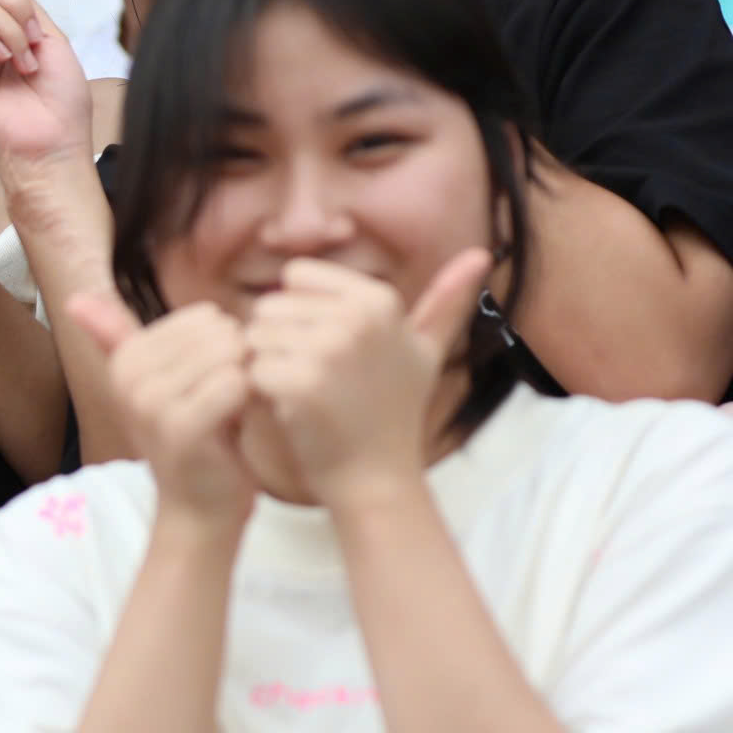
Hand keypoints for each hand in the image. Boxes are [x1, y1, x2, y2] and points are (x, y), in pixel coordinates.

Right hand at [69, 291, 265, 530]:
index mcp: (125, 361)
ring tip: (232, 414)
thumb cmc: (194, 440)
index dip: (227, 349)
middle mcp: (130, 378)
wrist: (199, 511)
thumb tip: (73, 299)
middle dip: (240, 363)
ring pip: (229, 355)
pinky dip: (249, 401)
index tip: (213, 387)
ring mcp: (150, 404)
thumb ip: (119, 338)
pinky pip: (233, 383)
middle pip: (218, 333)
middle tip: (227, 404)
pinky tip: (238, 426)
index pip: (204, 318)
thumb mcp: (159, 382)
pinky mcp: (178, 428)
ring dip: (247, 383)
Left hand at [241, 251, 490, 511]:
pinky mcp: (302, 383)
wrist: (377, 479)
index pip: (293, 278)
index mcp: (379, 300)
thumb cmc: (394, 412)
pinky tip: (290, 412)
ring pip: (254, 336)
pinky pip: (251, 368)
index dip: (299, 315)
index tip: (329, 351)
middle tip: (315, 381)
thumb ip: (446, 301)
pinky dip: (259, 392)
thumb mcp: (425, 350)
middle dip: (279, 342)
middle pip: (269, 307)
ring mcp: (331, 349)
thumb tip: (480, 252)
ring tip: (303, 395)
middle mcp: (358, 317)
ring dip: (267, 367)